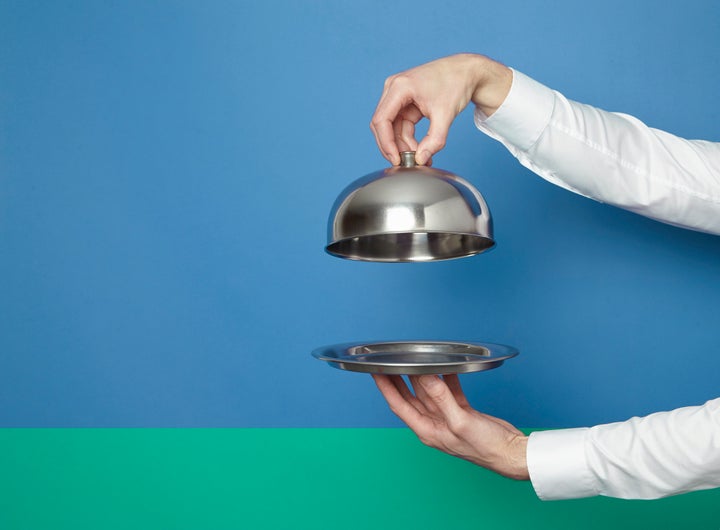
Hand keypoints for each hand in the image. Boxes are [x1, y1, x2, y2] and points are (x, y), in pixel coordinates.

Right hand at [370, 53, 512, 165]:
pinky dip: (408, 139)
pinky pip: (400, 125)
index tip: (396, 160)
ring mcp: (398, 95)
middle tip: (406, 164)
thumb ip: (434, 140)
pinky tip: (419, 150)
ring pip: (391, 128)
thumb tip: (421, 160)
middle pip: (382, 125)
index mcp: (399, 87)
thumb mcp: (445, 114)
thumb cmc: (456, 84)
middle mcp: (394, 89)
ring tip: (419, 158)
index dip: (386, 144)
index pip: (381, 120)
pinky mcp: (405, 102)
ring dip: (402, 145)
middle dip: (393, 146)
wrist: (467, 71)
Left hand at [373, 373, 528, 480]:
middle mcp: (433, 423)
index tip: (376, 371)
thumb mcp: (460, 421)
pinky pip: (448, 391)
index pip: (399, 404)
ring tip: (411, 360)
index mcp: (427, 430)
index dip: (385, 387)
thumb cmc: (486, 447)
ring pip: (428, 392)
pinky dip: (445, 379)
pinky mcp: (461, 412)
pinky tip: (443, 367)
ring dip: (420, 376)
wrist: (510, 453)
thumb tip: (424, 378)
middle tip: (387, 362)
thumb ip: (441, 398)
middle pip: (410, 397)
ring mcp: (447, 417)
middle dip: (397, 380)